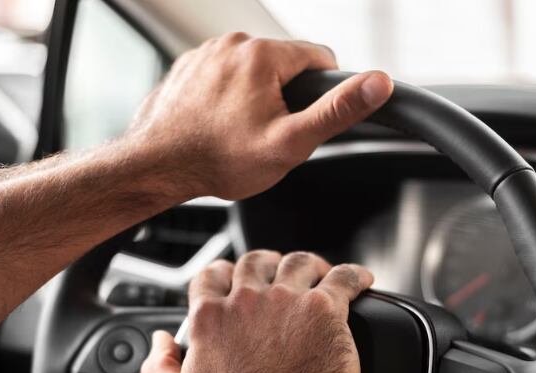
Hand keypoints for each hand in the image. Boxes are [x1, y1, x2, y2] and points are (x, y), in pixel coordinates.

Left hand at [126, 33, 392, 200]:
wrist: (157, 167)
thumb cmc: (219, 160)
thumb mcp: (291, 142)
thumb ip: (338, 110)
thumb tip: (378, 83)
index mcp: (262, 54)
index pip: (319, 58)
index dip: (322, 93)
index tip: (303, 120)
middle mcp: (232, 43)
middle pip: (284, 65)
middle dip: (285, 98)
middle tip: (267, 135)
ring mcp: (205, 53)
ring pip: (252, 72)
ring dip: (254, 98)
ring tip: (237, 134)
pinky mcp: (187, 67)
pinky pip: (222, 77)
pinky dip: (225, 98)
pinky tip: (216, 126)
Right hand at [140, 250, 373, 372]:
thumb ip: (159, 369)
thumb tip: (159, 343)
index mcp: (210, 319)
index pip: (210, 276)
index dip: (220, 274)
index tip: (231, 280)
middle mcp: (248, 302)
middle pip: (255, 260)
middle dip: (264, 263)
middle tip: (276, 274)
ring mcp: (289, 302)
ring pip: (299, 261)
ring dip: (307, 264)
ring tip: (318, 273)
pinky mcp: (327, 310)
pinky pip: (344, 277)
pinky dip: (353, 275)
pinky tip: (360, 279)